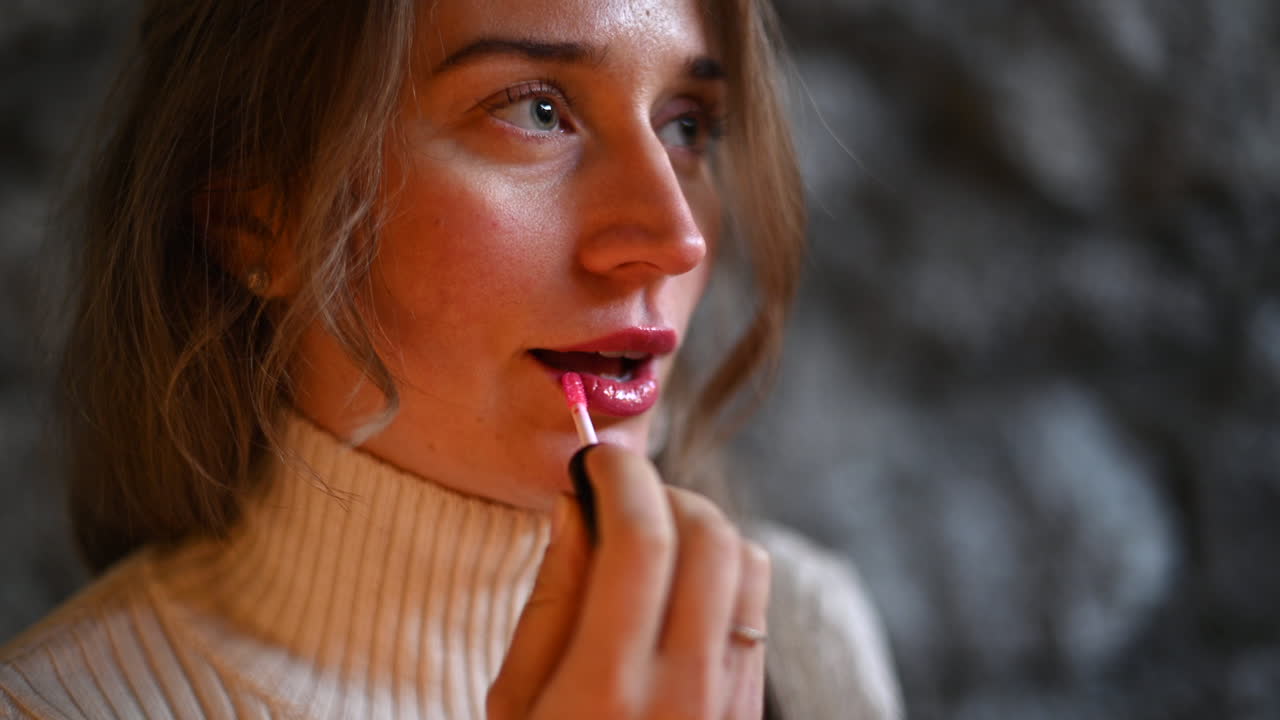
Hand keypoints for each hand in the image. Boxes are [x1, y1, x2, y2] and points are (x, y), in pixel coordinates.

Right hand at [487, 444, 771, 719]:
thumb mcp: (516, 698)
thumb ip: (549, 600)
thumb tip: (575, 504)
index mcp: (607, 688)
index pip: (642, 542)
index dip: (623, 478)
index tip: (599, 460)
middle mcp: (684, 690)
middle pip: (709, 538)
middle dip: (665, 492)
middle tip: (620, 497)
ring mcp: (731, 700)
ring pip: (746, 562)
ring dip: (699, 528)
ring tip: (650, 541)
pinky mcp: (752, 704)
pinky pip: (757, 606)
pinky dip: (721, 570)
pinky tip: (677, 587)